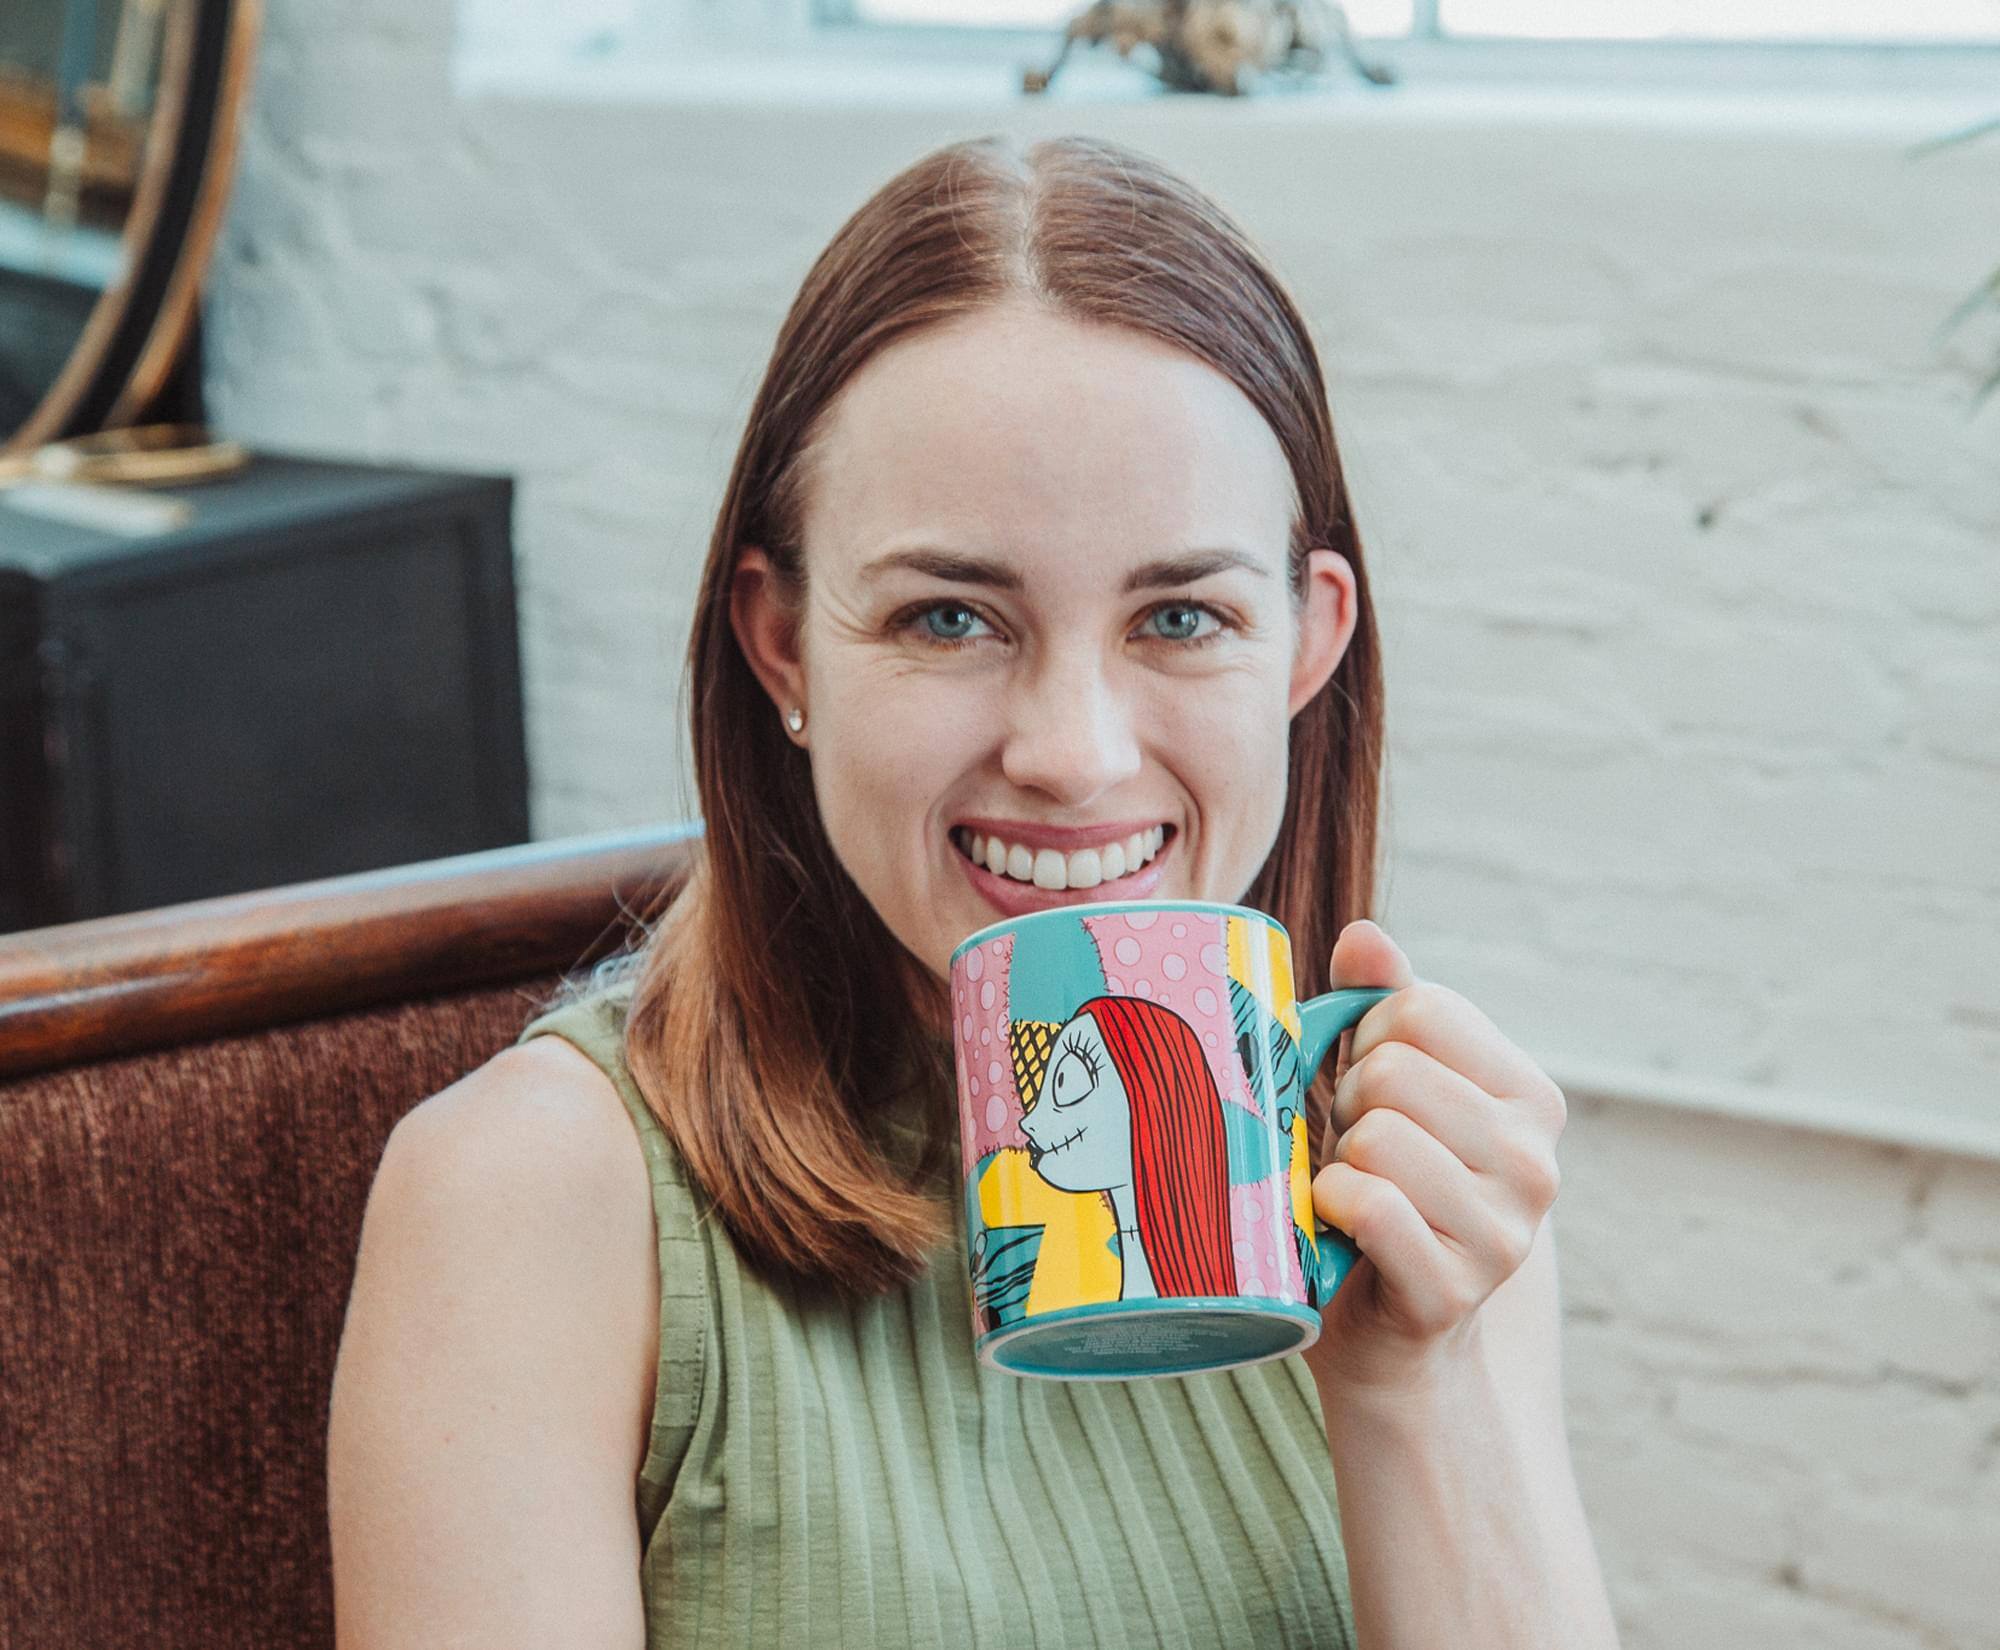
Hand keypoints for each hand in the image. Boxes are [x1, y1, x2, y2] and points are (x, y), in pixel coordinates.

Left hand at [1300, 920, 1566, 1395]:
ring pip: (1375, 1137)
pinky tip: (1338, 1226)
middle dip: (1347, 1104)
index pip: (1418, 1009)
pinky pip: (1368, 1205)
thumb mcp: (1389, 1089)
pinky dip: (1329, 1207)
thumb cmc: (1383, 1190)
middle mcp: (1536, 1162)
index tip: (1368, 1091)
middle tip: (1355, 1151)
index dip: (1366, 1040)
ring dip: (1336, 1162)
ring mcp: (1503, 1231)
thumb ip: (1383, 1005)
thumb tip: (1364, 934)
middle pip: (1392, 1070)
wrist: (1391, 1337)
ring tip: (1353, 1192)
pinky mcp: (1452, 1288)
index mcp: (1531, 1097)